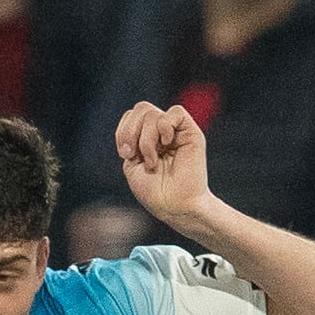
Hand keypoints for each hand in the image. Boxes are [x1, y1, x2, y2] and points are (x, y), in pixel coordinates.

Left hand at [114, 101, 213, 225]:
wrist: (175, 206)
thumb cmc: (154, 192)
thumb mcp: (132, 165)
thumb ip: (130, 139)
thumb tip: (136, 119)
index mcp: (146, 138)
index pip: (132, 115)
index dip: (124, 130)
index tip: (125, 154)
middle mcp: (161, 132)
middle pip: (141, 108)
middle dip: (130, 131)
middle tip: (133, 154)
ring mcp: (176, 131)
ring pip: (153, 113)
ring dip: (146, 139)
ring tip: (152, 161)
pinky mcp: (191, 132)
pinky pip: (175, 112)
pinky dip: (164, 127)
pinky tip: (166, 144)